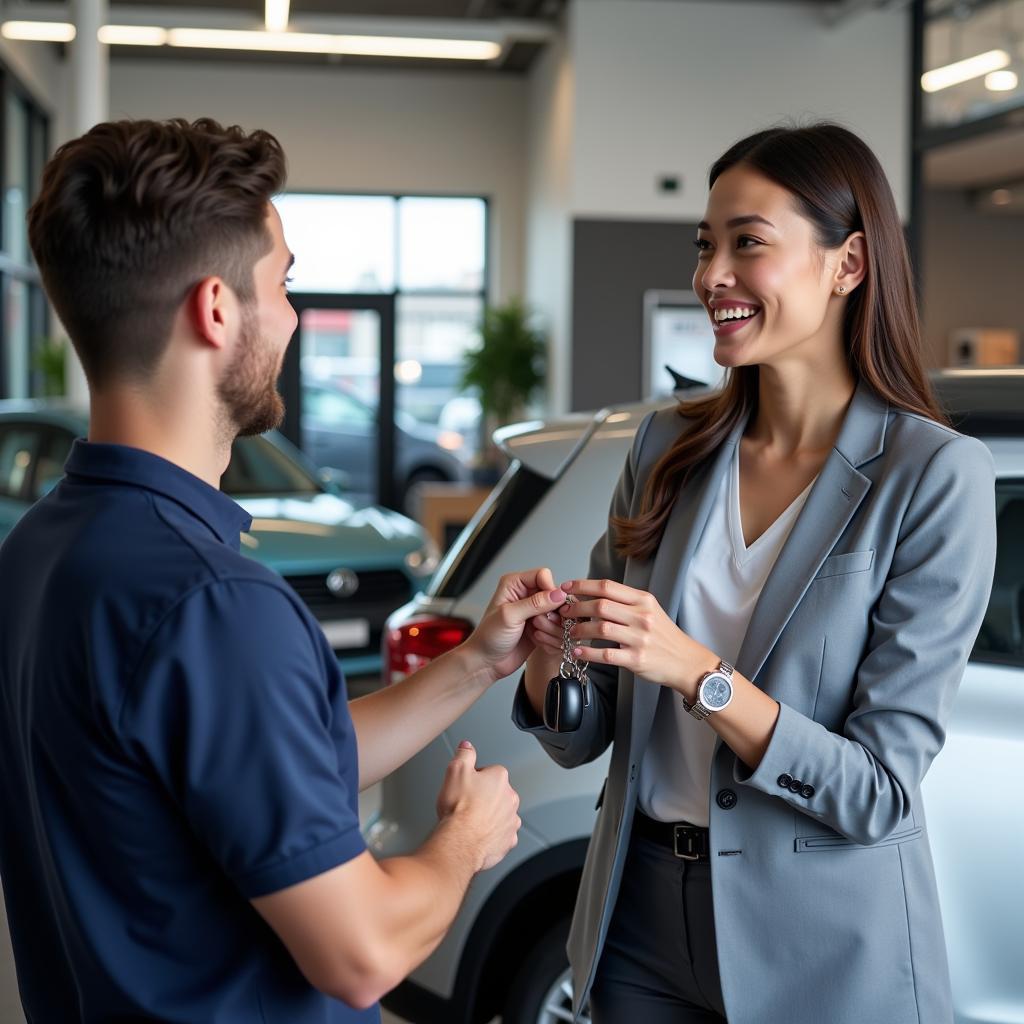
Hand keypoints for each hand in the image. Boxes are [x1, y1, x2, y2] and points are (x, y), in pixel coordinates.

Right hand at [436, 741, 520, 871]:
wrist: (460, 841)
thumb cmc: (459, 808)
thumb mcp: (455, 770)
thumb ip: (464, 754)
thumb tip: (467, 746)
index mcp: (499, 778)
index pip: (488, 771)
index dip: (473, 779)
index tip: (464, 786)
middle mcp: (510, 798)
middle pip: (496, 793)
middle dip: (483, 797)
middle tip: (466, 803)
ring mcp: (511, 819)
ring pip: (500, 813)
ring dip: (489, 815)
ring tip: (471, 821)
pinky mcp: (508, 839)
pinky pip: (502, 834)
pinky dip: (492, 834)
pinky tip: (479, 834)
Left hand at [461, 568, 566, 683]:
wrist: (487, 662)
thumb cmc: (488, 637)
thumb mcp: (510, 616)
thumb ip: (535, 603)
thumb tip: (558, 594)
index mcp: (514, 584)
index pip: (543, 575)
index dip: (549, 589)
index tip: (550, 605)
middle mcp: (525, 594)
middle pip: (553, 593)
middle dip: (551, 609)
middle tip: (539, 622)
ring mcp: (533, 610)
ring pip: (557, 610)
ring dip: (550, 623)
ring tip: (536, 632)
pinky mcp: (540, 625)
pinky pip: (555, 624)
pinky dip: (551, 632)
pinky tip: (537, 639)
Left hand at [557, 578, 718, 697]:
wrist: (686, 661)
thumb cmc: (664, 635)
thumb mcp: (650, 610)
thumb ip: (625, 602)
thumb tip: (594, 595)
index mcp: (643, 600)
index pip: (608, 586)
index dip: (583, 585)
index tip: (566, 587)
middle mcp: (642, 616)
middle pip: (601, 605)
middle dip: (577, 607)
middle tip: (564, 612)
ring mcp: (640, 638)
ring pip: (601, 628)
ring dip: (580, 630)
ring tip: (569, 632)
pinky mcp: (637, 659)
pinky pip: (606, 654)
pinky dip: (588, 653)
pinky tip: (578, 652)